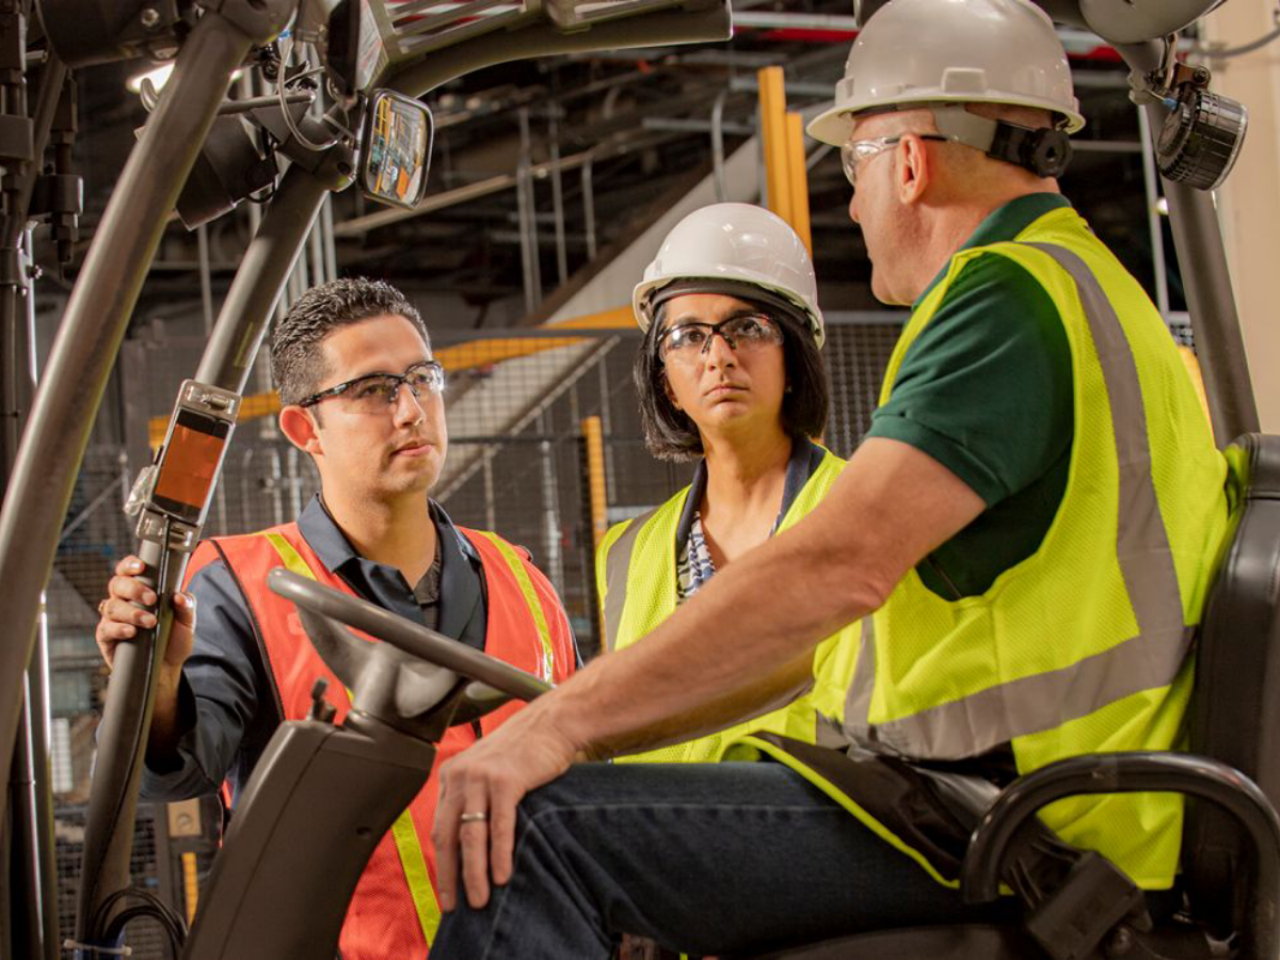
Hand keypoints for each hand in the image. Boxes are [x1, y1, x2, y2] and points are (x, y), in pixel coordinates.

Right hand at [95, 555, 195, 675]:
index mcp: (139, 591)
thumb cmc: (172, 639)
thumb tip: (180, 596)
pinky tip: (132, 632)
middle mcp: (123, 602)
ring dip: (132, 612)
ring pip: (111, 606)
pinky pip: (105, 628)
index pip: (127, 571)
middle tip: (152, 599)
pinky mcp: (106, 638)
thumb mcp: (186, 621)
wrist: (166, 668)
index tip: (141, 567)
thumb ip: (186, 606)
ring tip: (150, 622)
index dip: (130, 565)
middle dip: (134, 589)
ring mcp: (112, 619)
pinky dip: (119, 628)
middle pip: (117, 584)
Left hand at [432, 702, 581, 910]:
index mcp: (451, 775)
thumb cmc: (525, 750)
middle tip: (454, 906)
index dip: (443, 863)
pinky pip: (499, 826)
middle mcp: (460, 776)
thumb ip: (475, 798)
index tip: (447, 890)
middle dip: (450, 876)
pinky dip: (500, 854)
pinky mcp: (506, 781)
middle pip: (448, 836)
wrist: (552, 723)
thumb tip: (471, 844)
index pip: (440, 829)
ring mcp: (482, 777)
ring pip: (471, 836)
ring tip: (479, 900)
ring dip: (474, 873)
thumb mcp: (488, 770)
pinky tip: (502, 876)